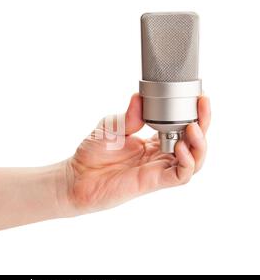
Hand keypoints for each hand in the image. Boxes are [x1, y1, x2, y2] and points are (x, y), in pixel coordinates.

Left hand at [65, 93, 210, 213]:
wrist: (76, 176)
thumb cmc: (92, 152)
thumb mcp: (112, 126)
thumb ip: (129, 115)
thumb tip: (140, 96)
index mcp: (152, 142)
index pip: (181, 128)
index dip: (193, 114)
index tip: (198, 96)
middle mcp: (159, 156)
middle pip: (193, 143)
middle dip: (203, 123)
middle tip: (203, 105)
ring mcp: (157, 169)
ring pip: (193, 160)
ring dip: (199, 144)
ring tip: (193, 128)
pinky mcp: (152, 182)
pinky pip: (179, 176)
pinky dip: (186, 163)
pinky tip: (181, 148)